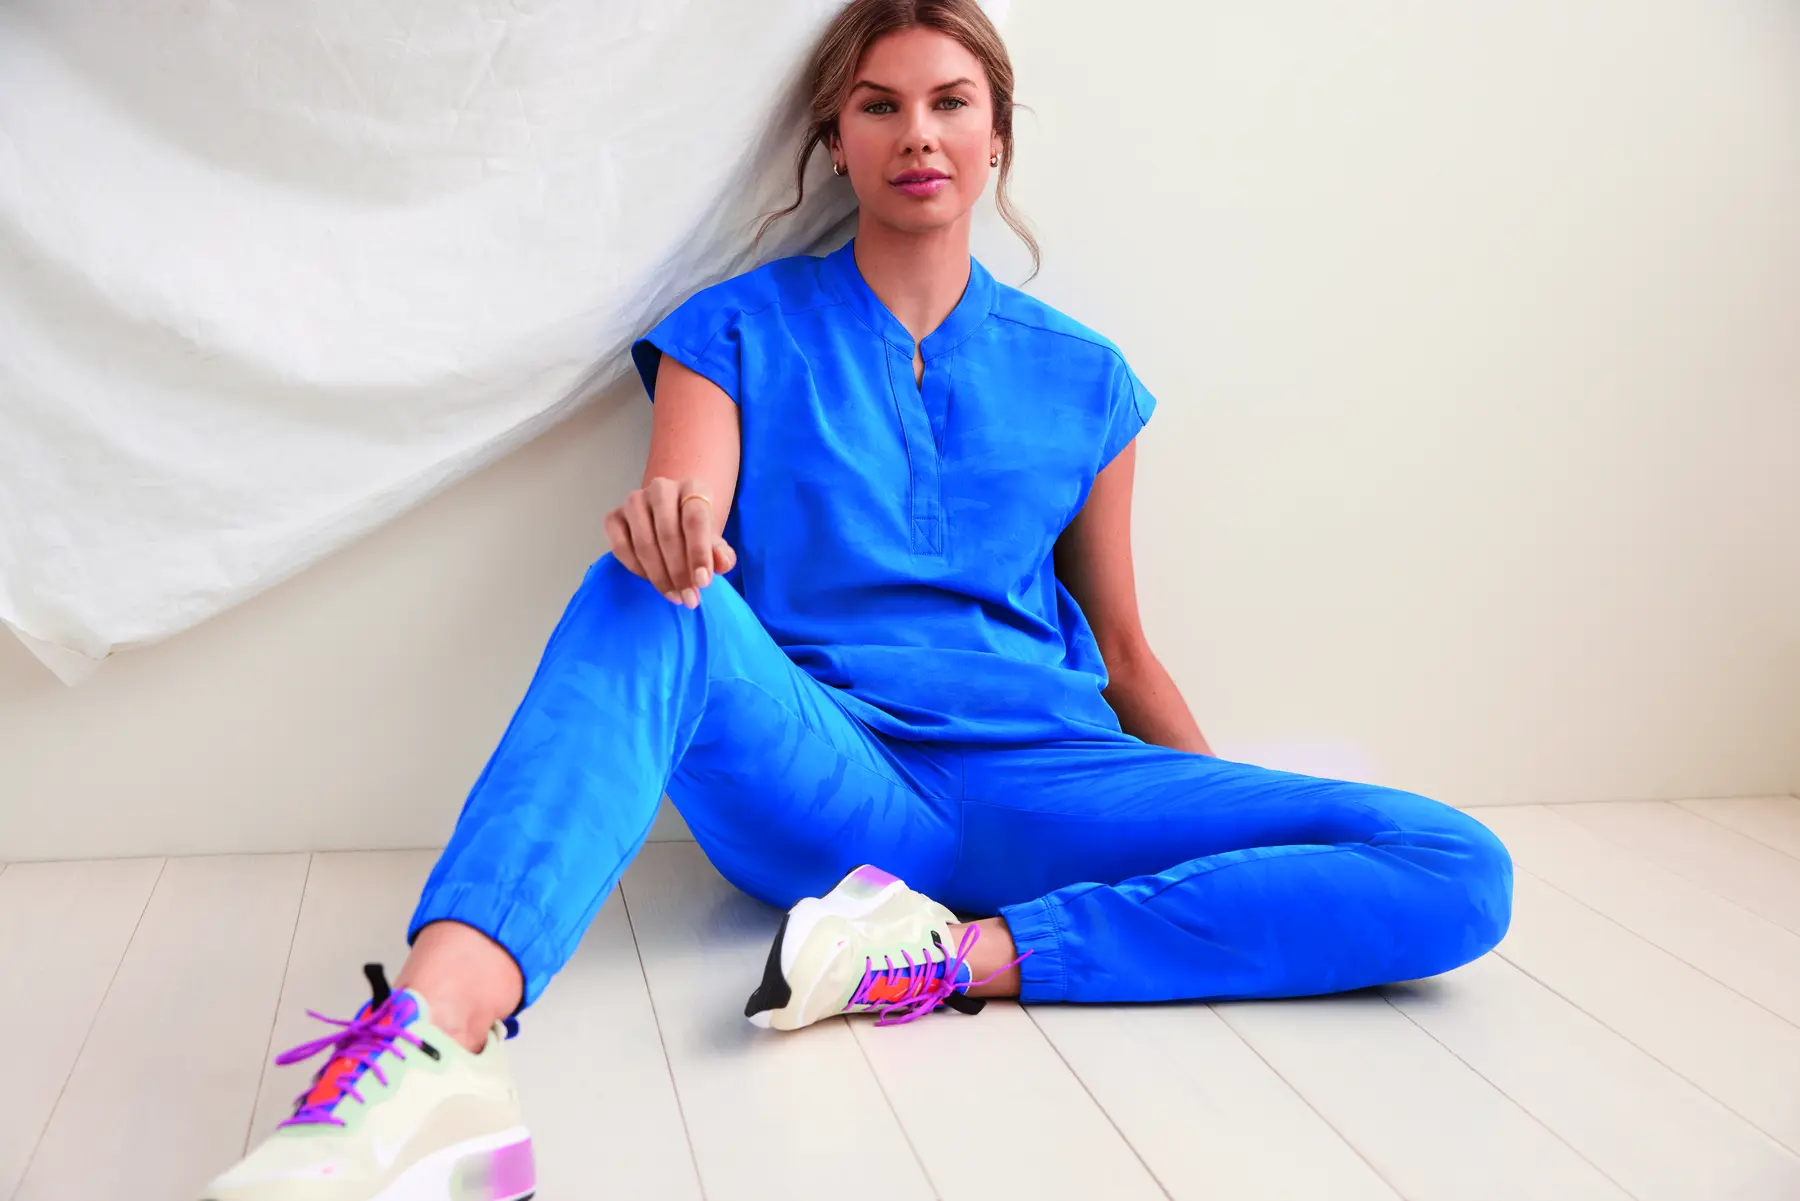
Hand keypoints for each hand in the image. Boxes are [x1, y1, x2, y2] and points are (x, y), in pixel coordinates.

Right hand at [604, 477, 736, 607]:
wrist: (671, 517)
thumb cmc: (694, 531)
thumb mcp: (713, 541)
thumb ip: (721, 553)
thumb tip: (722, 564)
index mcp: (692, 487)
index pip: (695, 519)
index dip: (699, 553)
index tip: (703, 583)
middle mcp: (661, 488)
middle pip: (668, 533)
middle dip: (679, 572)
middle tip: (688, 598)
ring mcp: (634, 500)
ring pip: (644, 542)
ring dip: (659, 575)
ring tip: (674, 595)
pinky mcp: (614, 516)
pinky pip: (620, 546)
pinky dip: (635, 567)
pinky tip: (651, 580)